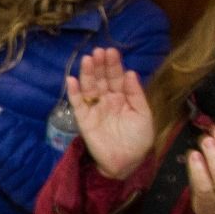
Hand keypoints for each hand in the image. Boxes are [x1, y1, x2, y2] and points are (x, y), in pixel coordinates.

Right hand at [69, 47, 153, 179]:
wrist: (127, 162)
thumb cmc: (138, 139)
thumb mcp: (143, 115)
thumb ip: (136, 94)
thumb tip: (130, 73)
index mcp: (122, 97)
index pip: (116, 77)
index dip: (114, 64)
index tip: (111, 51)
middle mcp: (106, 100)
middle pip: (101, 79)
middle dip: (100, 65)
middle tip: (98, 51)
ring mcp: (94, 109)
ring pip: (89, 87)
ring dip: (87, 73)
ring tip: (87, 59)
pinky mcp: (83, 119)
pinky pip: (77, 104)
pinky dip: (73, 92)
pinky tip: (71, 80)